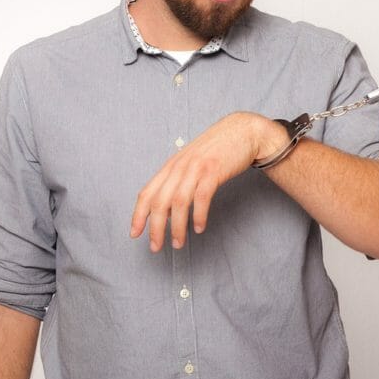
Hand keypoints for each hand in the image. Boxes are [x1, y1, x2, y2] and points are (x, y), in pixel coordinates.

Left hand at [130, 112, 287, 251]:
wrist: (243, 131)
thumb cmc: (218, 149)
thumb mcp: (192, 162)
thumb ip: (179, 180)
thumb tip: (168, 207)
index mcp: (171, 166)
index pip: (147, 193)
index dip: (138, 215)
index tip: (135, 233)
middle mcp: (179, 167)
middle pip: (160, 202)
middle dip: (155, 228)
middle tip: (156, 247)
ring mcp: (196, 168)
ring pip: (179, 202)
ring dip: (177, 227)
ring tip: (178, 243)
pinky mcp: (214, 170)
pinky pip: (202, 197)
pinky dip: (198, 215)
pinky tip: (199, 228)